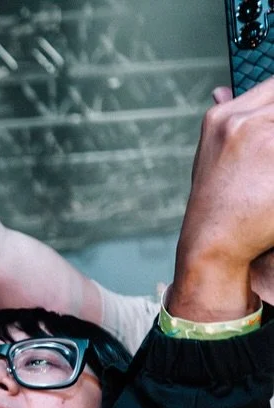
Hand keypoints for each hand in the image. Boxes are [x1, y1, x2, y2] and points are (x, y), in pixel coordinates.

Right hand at [172, 80, 273, 318]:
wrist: (213, 247)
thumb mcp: (213, 157)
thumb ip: (230, 123)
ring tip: (269, 175)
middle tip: (270, 162)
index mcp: (221, 119)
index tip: (271, 137)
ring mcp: (263, 137)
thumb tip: (221, 90)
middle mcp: (242, 121)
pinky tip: (272, 184)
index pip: (273, 85)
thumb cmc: (218, 208)